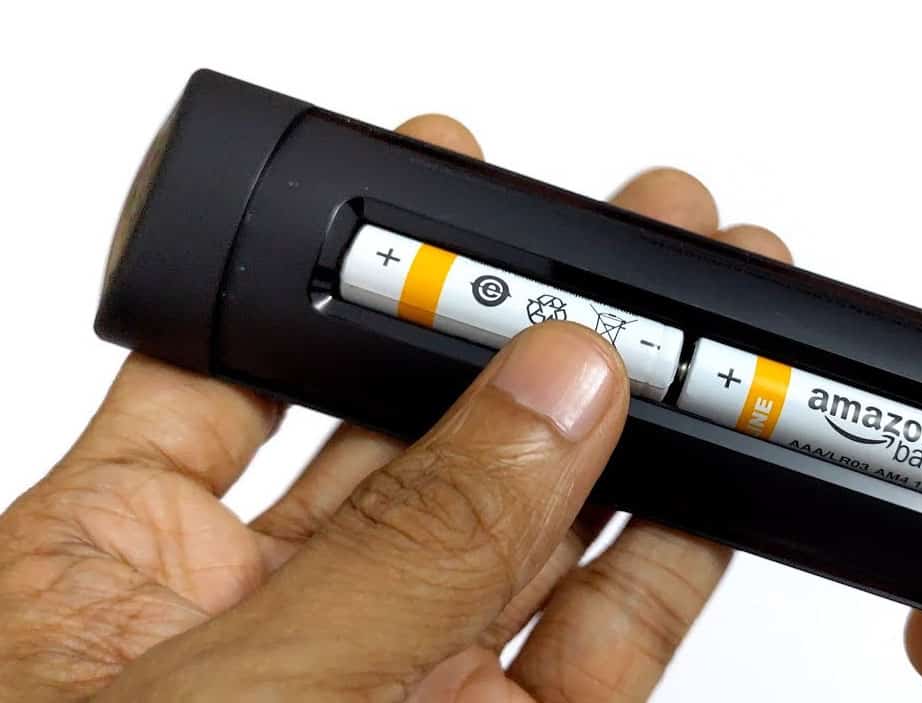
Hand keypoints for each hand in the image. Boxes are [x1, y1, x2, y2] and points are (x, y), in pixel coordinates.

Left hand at [0, 115, 791, 701]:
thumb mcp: (226, 689)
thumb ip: (397, 550)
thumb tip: (554, 392)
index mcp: (123, 571)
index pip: (247, 368)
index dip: (346, 269)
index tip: (435, 181)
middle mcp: (273, 625)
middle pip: (422, 439)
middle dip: (531, 333)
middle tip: (621, 244)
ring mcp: (395, 691)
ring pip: (529, 541)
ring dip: (628, 435)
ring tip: (706, 337)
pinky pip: (595, 652)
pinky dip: (664, 568)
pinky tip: (710, 488)